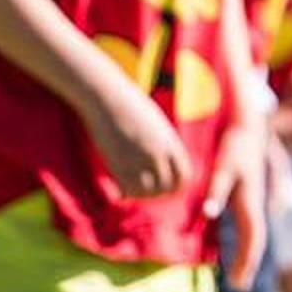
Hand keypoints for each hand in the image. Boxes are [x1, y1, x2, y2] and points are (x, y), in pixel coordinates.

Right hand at [85, 82, 192, 197]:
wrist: (107, 97)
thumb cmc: (130, 106)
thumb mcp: (155, 124)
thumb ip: (163, 144)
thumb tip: (164, 163)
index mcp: (170, 142)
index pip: (184, 175)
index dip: (177, 184)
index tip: (167, 185)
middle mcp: (157, 153)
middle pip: (167, 186)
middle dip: (161, 192)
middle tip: (149, 190)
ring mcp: (138, 159)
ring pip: (148, 192)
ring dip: (143, 194)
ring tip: (134, 189)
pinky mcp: (118, 163)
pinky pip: (128, 189)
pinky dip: (126, 193)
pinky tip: (121, 190)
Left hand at [204, 117, 266, 291]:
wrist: (253, 122)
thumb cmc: (236, 144)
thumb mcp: (225, 166)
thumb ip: (217, 190)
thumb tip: (210, 213)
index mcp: (251, 202)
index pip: (252, 240)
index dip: (246, 263)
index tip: (238, 285)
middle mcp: (257, 202)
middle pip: (255, 238)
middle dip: (248, 262)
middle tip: (240, 284)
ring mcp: (258, 196)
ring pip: (255, 229)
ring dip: (248, 250)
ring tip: (241, 269)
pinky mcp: (253, 190)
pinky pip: (252, 219)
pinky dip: (248, 235)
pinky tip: (241, 239)